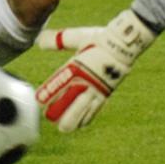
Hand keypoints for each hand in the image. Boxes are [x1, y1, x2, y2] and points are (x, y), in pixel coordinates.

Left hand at [35, 9, 155, 131]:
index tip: (40, 101)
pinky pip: (94, 111)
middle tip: (49, 117)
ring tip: (63, 127)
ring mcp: (98, 90)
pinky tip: (80, 124)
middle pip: (71, 106)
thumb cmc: (100, 39)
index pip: (59, 85)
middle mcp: (87, 82)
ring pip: (83, 113)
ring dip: (72, 120)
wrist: (125, 44)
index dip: (48, 96)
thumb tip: (40, 40)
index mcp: (78, 67)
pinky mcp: (106, 94)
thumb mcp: (77, 36)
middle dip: (59, 114)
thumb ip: (58, 40)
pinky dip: (86, 119)